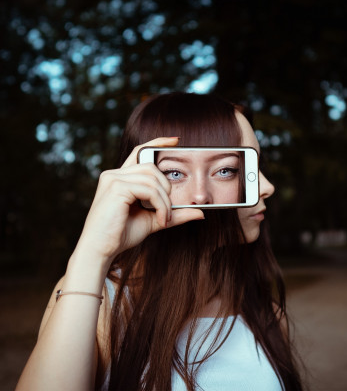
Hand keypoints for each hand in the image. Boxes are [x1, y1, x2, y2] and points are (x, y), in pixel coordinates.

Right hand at [75, 137, 204, 264]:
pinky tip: (160, 219)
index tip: (175, 141)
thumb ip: (173, 213)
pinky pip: (149, 190)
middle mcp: (114, 174)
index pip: (139, 152)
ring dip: (165, 201)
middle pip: (151, 168)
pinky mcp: (116, 187)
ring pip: (153, 180)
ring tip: (164, 219)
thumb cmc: (121, 234)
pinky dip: (160, 205)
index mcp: (120, 178)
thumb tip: (200, 212)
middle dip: (166, 189)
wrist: (100, 250)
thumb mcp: (153, 220)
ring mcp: (113, 179)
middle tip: (168, 212)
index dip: (157, 142)